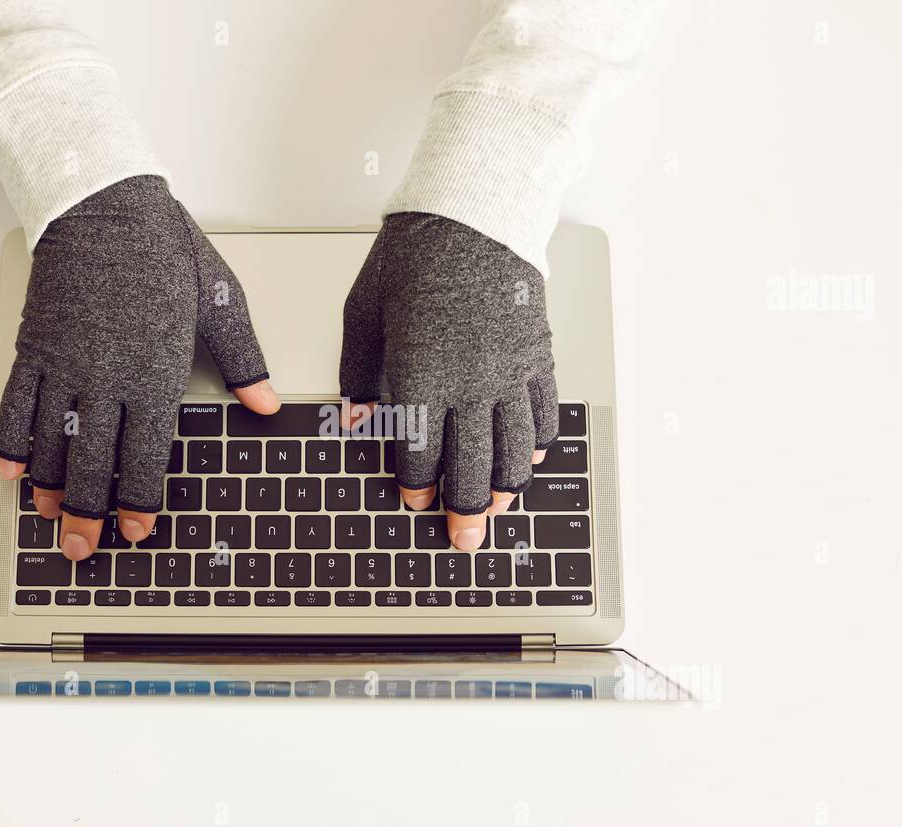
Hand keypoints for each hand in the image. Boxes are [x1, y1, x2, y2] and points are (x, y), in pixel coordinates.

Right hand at [0, 175, 278, 559]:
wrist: (103, 203)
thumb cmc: (165, 250)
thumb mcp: (220, 304)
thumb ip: (242, 361)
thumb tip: (265, 403)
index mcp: (154, 376)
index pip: (145, 457)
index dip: (139, 501)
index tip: (137, 530)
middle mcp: (106, 379)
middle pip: (93, 463)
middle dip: (88, 513)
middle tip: (84, 548)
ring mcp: (66, 365)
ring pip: (51, 443)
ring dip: (49, 487)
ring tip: (50, 518)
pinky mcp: (36, 347)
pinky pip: (15, 405)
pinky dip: (10, 442)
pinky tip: (11, 471)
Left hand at [339, 212, 557, 549]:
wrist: (470, 212)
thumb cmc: (412, 258)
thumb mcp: (365, 314)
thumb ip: (361, 375)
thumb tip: (358, 421)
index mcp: (422, 377)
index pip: (420, 452)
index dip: (417, 485)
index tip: (415, 501)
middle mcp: (471, 383)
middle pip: (472, 465)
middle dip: (464, 509)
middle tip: (462, 538)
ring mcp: (509, 372)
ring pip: (513, 450)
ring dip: (504, 487)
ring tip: (497, 509)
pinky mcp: (536, 355)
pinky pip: (543, 412)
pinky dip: (538, 443)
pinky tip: (529, 459)